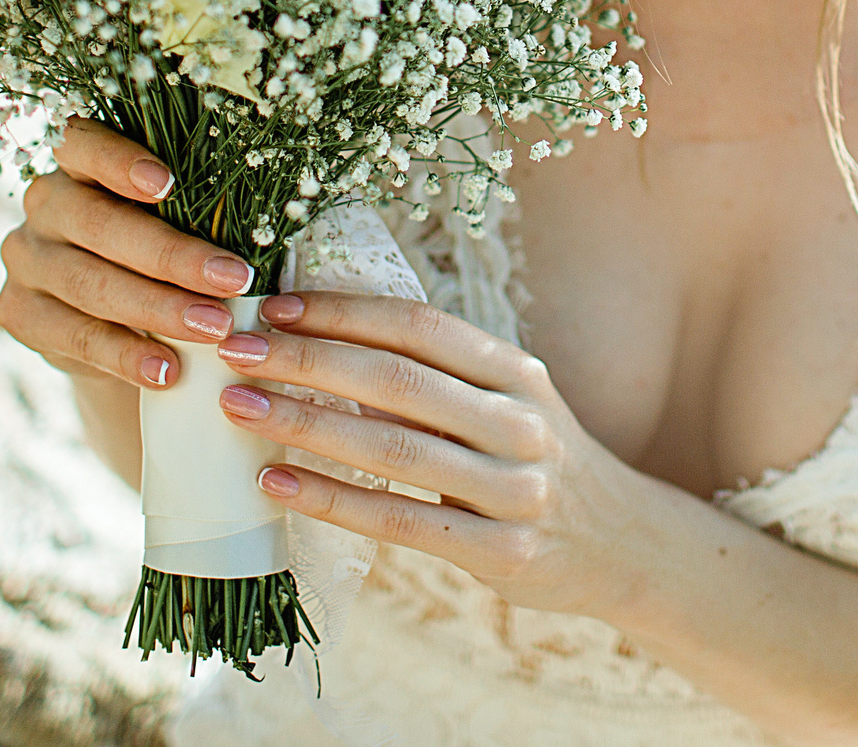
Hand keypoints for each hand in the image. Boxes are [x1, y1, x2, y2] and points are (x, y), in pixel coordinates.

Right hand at [0, 116, 259, 387]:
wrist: (110, 319)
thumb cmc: (158, 251)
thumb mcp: (172, 221)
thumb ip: (193, 214)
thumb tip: (262, 226)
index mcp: (77, 163)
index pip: (83, 144)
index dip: (120, 160)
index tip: (169, 183)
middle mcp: (43, 204)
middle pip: (100, 224)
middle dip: (172, 256)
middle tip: (234, 282)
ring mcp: (26, 259)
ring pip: (90, 284)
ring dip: (159, 309)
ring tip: (215, 329)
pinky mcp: (18, 313)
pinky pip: (76, 336)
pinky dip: (127, 356)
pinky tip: (167, 370)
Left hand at [214, 291, 658, 619]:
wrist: (624, 545)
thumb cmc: (538, 462)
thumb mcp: (508, 402)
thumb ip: (438, 377)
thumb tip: (324, 342)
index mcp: (515, 372)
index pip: (419, 326)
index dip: (344, 311)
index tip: (274, 305)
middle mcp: (519, 422)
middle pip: (398, 380)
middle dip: (307, 359)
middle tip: (234, 349)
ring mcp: (514, 490)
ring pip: (394, 448)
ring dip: (307, 424)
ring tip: (240, 407)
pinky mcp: (500, 552)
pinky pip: (400, 522)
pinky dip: (332, 500)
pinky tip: (277, 483)